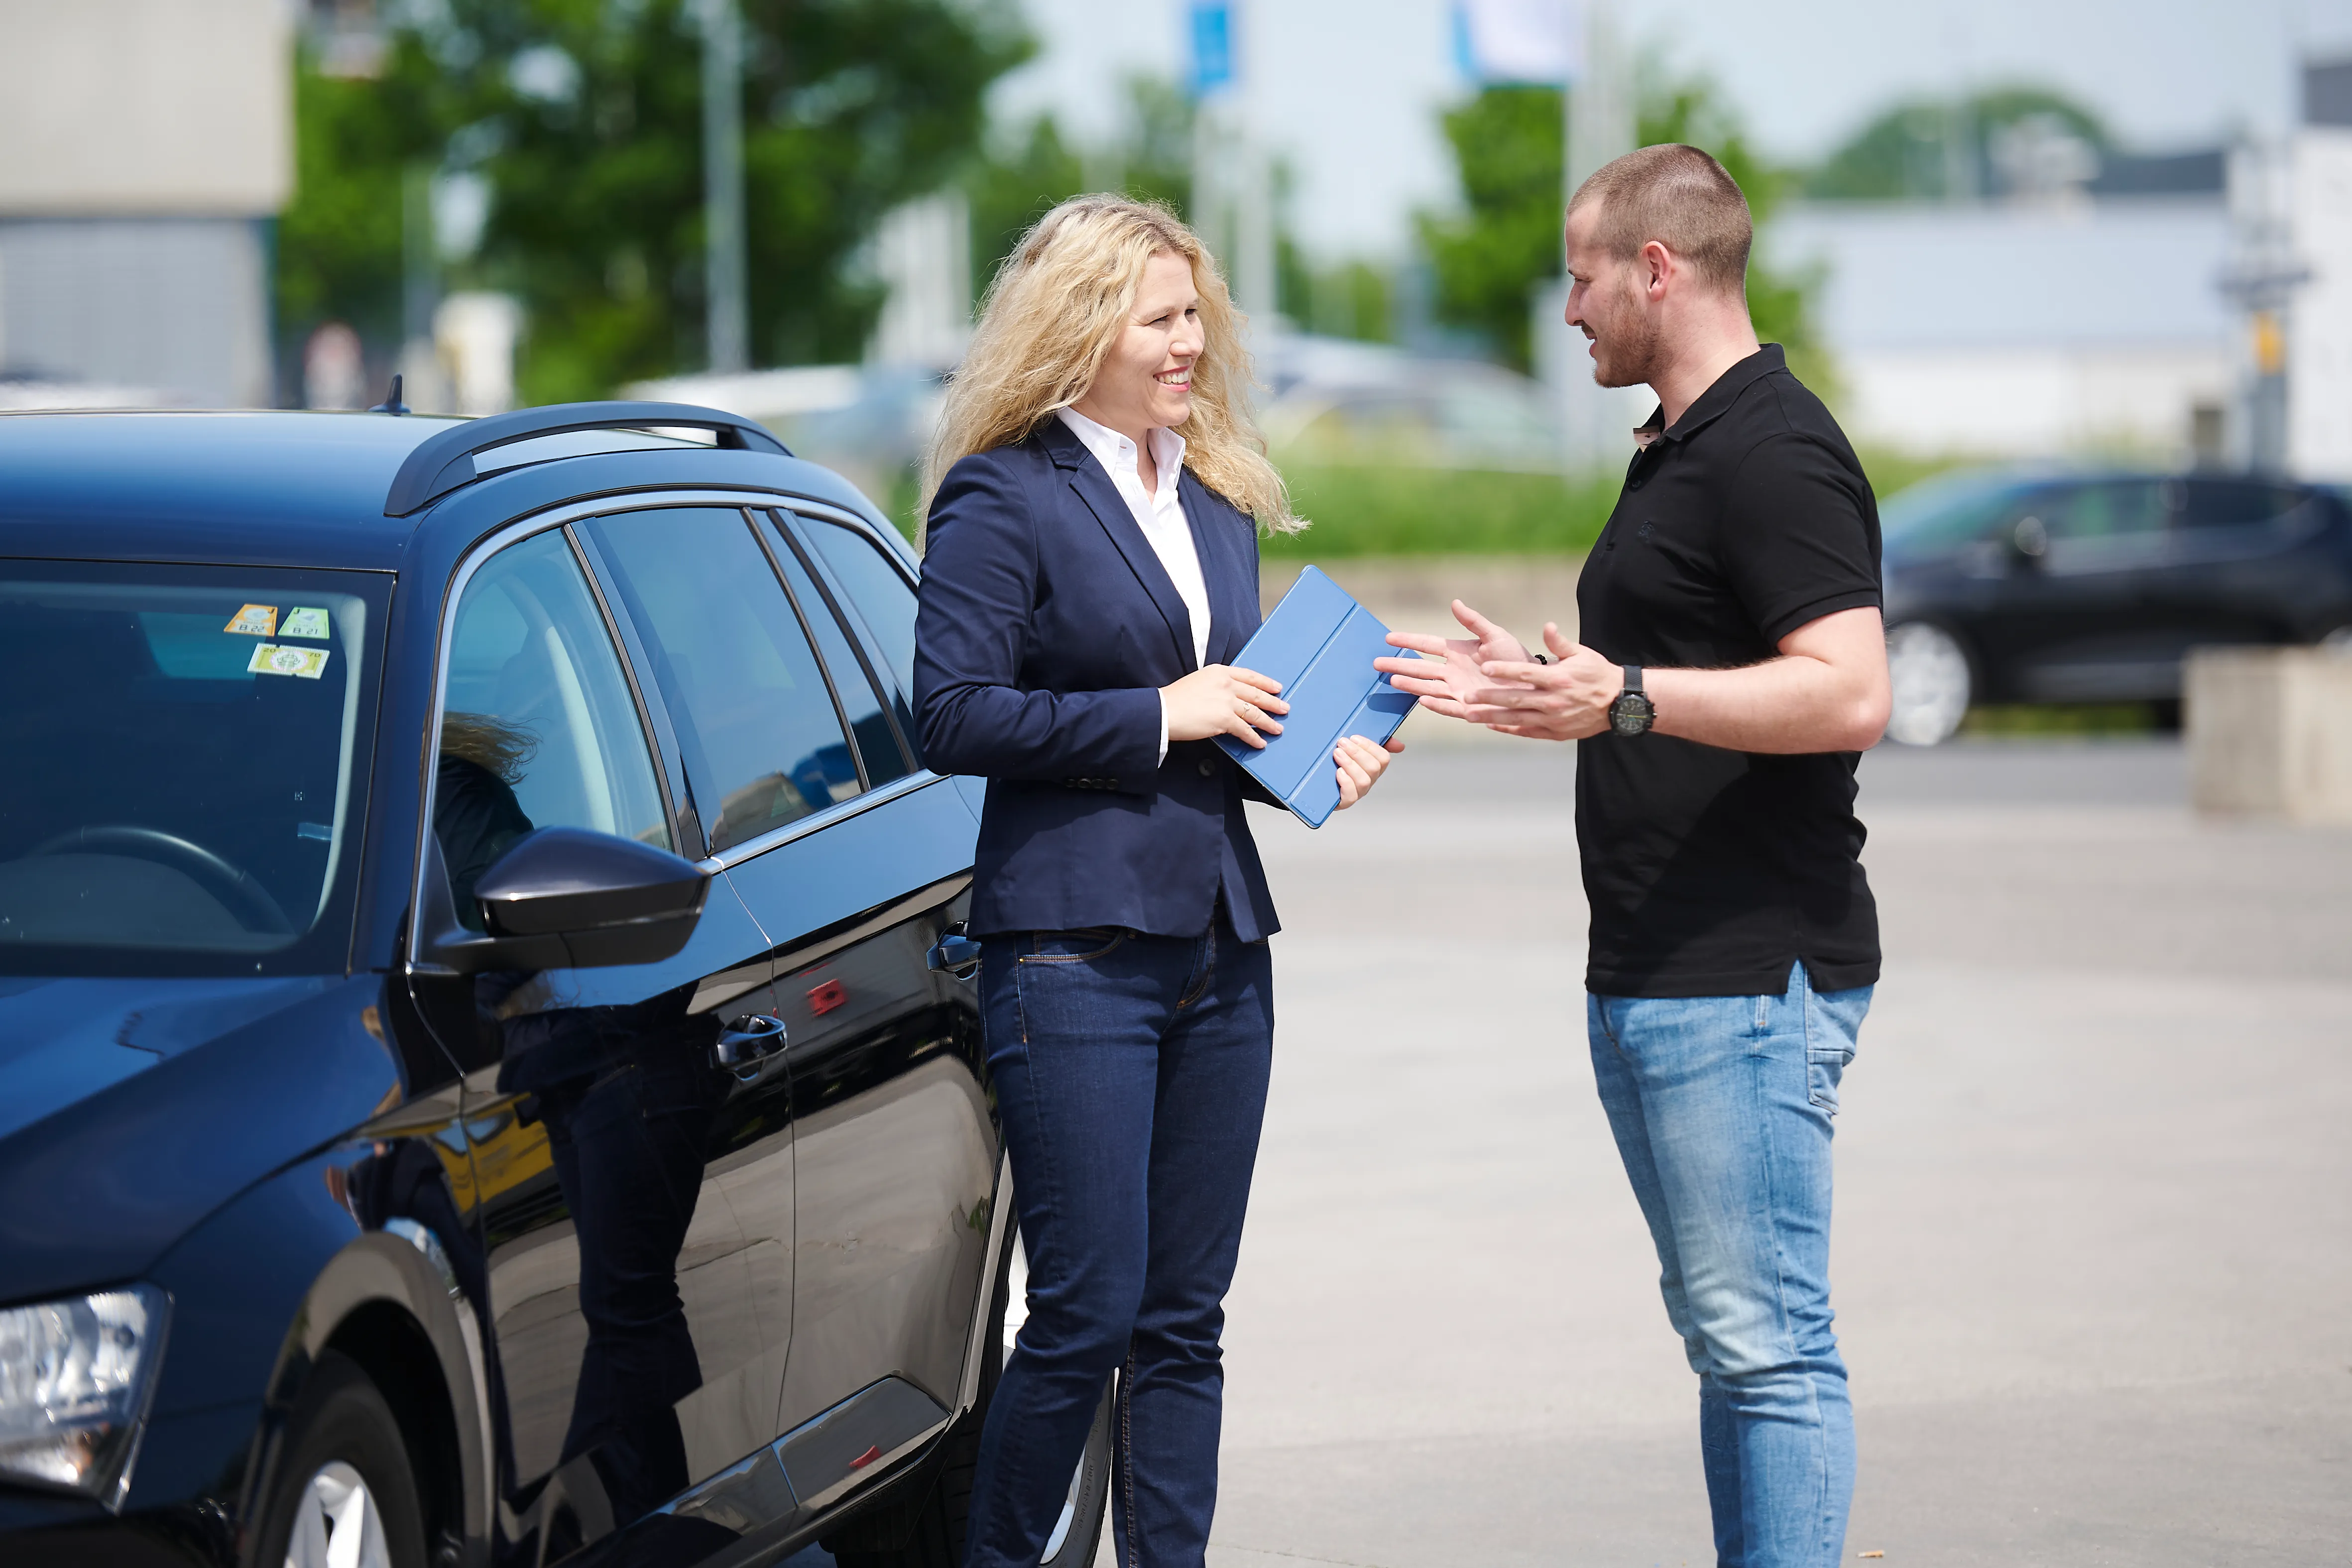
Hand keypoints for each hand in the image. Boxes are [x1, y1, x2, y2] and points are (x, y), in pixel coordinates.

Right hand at [1163, 664, 1288, 748]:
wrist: (1163, 711)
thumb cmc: (1175, 699)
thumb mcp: (1198, 681)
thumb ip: (1216, 686)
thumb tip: (1230, 698)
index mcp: (1220, 672)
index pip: (1249, 676)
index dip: (1265, 682)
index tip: (1276, 687)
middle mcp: (1226, 684)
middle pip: (1256, 694)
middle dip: (1273, 703)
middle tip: (1284, 709)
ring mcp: (1227, 701)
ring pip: (1255, 713)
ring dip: (1268, 722)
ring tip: (1277, 729)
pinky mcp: (1224, 719)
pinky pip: (1245, 730)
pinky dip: (1254, 738)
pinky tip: (1260, 743)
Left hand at [1333, 734, 1404, 809]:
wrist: (1314, 780)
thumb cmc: (1334, 762)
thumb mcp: (1353, 748)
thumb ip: (1373, 743)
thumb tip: (1399, 745)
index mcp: (1372, 767)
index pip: (1383, 758)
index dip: (1370, 746)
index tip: (1355, 738)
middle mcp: (1367, 781)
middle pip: (1373, 768)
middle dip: (1357, 753)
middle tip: (1342, 743)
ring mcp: (1357, 792)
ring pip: (1363, 781)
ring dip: (1350, 764)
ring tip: (1337, 754)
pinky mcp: (1344, 802)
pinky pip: (1351, 796)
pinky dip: (1345, 782)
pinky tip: (1338, 772)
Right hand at [1374, 600, 1534, 719]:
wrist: (1533, 683)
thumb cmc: (1515, 658)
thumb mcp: (1495, 635)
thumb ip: (1474, 621)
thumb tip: (1454, 603)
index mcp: (1457, 652)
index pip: (1427, 644)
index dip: (1408, 640)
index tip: (1388, 638)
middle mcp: (1453, 671)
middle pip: (1420, 667)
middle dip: (1398, 664)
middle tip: (1376, 662)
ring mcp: (1458, 689)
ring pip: (1427, 686)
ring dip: (1410, 683)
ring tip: (1391, 679)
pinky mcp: (1468, 706)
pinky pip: (1448, 705)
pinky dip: (1436, 703)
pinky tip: (1421, 699)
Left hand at [1459, 624, 1623, 741]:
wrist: (1620, 703)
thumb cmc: (1598, 674)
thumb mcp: (1582, 654)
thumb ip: (1560, 643)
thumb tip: (1547, 626)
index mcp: (1558, 678)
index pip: (1526, 673)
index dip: (1504, 670)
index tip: (1484, 666)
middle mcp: (1554, 700)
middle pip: (1515, 699)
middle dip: (1489, 698)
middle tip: (1467, 697)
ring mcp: (1554, 719)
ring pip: (1517, 718)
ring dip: (1491, 717)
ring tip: (1469, 715)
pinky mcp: (1556, 732)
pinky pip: (1528, 731)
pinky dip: (1509, 729)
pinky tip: (1492, 726)